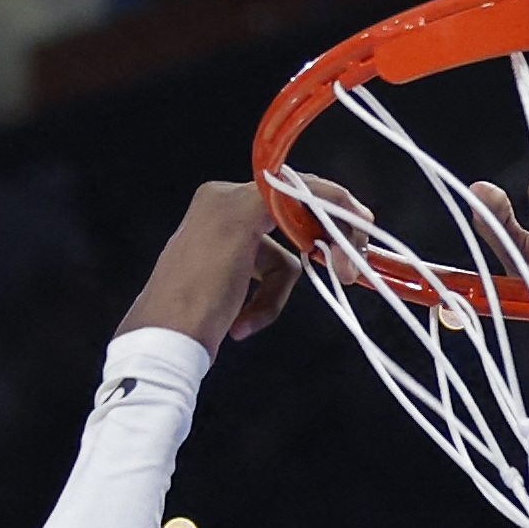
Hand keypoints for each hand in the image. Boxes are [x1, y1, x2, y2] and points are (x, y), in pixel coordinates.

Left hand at [116, 177, 355, 351]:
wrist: (166, 346)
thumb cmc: (196, 292)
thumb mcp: (236, 227)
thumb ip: (271, 197)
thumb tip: (300, 181)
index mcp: (225, 196)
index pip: (293, 188)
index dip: (331, 203)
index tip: (362, 224)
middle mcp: (225, 213)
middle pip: (293, 227)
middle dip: (312, 254)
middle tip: (346, 272)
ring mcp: (228, 246)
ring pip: (283, 263)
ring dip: (276, 295)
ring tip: (250, 320)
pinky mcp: (229, 278)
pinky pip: (267, 285)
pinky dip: (263, 307)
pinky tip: (240, 325)